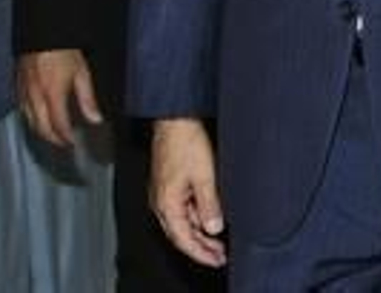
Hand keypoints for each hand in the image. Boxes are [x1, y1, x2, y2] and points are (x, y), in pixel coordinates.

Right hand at [16, 49, 102, 146]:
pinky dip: (31, 121)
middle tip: (64, 143)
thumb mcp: (82, 73)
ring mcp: (24, 93)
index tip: (73, 143)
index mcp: (52, 93)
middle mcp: (35, 96)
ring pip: (29, 122)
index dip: (65, 137)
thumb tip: (96, 119)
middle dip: (53, 139)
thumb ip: (88, 99)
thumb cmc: (64, 51)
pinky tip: (39, 121)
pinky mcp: (18, 88)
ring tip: (54, 136)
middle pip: (41, 128)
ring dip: (41, 132)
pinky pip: (22, 111)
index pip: (58, 124)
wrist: (43, 35)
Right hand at [150, 117, 225, 267]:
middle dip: (201, 248)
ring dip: (200, 234)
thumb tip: (214, 228)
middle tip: (220, 257)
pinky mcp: (169, 185)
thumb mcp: (205, 176)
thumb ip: (210, 204)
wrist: (176, 120)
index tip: (217, 260)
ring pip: (182, 222)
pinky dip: (196, 218)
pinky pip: (182, 209)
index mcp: (166, 204)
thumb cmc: (186, 142)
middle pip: (181, 235)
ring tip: (218, 243)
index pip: (183, 239)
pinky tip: (210, 219)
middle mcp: (160, 202)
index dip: (201, 253)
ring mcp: (163, 194)